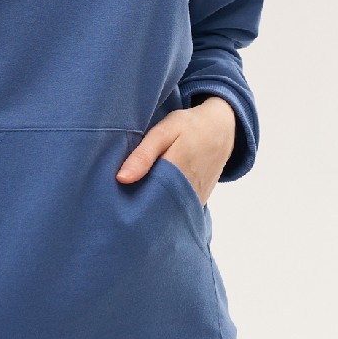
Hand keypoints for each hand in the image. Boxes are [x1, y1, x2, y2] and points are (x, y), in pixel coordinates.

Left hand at [115, 97, 235, 204]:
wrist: (222, 130)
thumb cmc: (189, 126)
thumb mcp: (164, 131)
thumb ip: (144, 154)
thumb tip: (121, 179)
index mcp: (177, 170)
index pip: (148, 197)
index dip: (130, 202)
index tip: (115, 202)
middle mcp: (189, 190)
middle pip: (157, 209)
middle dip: (139, 209)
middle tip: (121, 206)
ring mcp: (196, 198)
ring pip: (168, 212)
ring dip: (153, 210)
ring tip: (135, 205)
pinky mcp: (200, 201)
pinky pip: (179, 211)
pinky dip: (166, 208)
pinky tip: (153, 202)